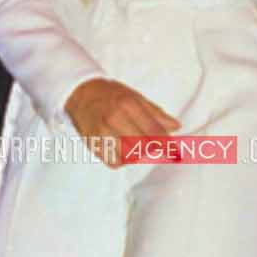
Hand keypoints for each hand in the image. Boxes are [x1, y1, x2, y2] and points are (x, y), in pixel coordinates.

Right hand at [64, 79, 178, 169]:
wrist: (80, 93)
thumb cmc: (110, 94)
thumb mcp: (135, 97)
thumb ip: (156, 113)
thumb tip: (176, 127)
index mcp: (128, 105)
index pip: (154, 132)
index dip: (167, 144)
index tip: (175, 151)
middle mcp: (114, 119)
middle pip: (143, 146)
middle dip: (152, 150)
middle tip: (156, 148)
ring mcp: (102, 133)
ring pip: (129, 157)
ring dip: (137, 155)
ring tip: (137, 146)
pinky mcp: (93, 144)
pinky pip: (114, 162)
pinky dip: (122, 160)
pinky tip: (123, 150)